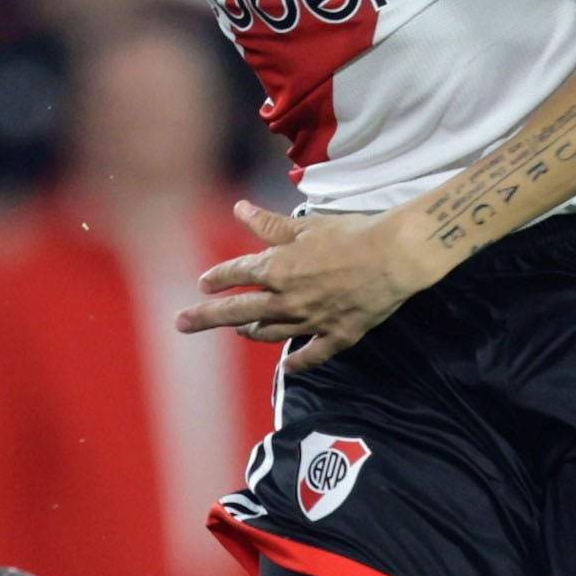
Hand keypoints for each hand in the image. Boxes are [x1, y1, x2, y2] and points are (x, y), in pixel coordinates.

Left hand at [177, 199, 445, 368]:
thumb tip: (238, 208)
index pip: (236, 273)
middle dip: (206, 317)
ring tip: (239, 333)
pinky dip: (298, 362)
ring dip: (251, 332)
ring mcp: (310, 321)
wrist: (395, 256)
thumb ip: (269, 224)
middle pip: (238, 311)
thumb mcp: (306, 226)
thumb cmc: (351, 234)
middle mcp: (286, 299)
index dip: (216, 277)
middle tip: (181, 323)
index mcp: (276, 269)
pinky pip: (312, 355)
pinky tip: (288, 367)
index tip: (203, 283)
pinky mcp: (337, 336)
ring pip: (270, 333)